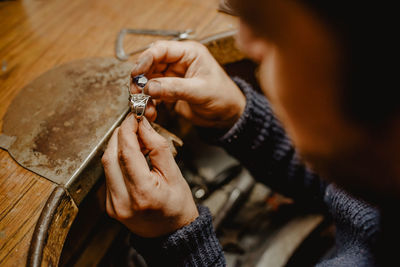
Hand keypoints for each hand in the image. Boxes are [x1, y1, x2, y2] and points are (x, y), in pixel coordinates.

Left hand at [101, 114, 198, 236]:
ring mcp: (112, 206)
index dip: (128, 130)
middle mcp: (123, 202)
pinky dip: (116, 161)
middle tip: (133, 125)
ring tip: (135, 141)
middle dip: (120, 135)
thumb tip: (143, 126)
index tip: (133, 117)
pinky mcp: (108, 205)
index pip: (126, 153)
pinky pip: (107, 175)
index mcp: (143, 193)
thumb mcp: (175, 174)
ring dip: (117, 147)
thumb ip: (158, 148)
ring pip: (106, 165)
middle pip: (110, 157)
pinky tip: (130, 157)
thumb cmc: (178, 206)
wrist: (172, 233)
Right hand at [130, 40, 245, 128]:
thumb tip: (149, 87)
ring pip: (149, 80)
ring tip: (143, 105)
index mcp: (189, 53)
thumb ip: (174, 88)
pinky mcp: (170, 90)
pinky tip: (151, 112)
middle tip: (136, 92)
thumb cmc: (223, 97)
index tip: (137, 73)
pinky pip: (153, 94)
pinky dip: (149, 103)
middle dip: (141, 78)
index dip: (146, 59)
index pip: (161, 49)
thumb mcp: (200, 91)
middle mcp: (178, 62)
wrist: (227, 115)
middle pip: (150, 64)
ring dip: (143, 93)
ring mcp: (173, 76)